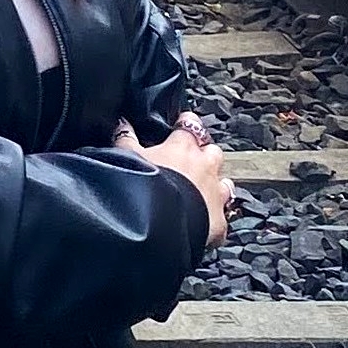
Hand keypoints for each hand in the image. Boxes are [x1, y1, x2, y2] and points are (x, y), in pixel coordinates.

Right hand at [117, 115, 232, 247]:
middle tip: (189, 163)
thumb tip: (122, 124)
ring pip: (224, 183)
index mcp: (183, 147)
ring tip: (200, 194)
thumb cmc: (142, 187)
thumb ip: (126, 138)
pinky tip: (204, 222)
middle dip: (204, 155)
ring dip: (214, 186)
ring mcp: (214, 192)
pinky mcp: (218, 219)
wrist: (156, 224)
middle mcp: (204, 166)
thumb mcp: (126, 157)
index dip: (185, 123)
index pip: (189, 124)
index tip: (181, 123)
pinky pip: (221, 216)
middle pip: (212, 151)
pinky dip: (214, 217)